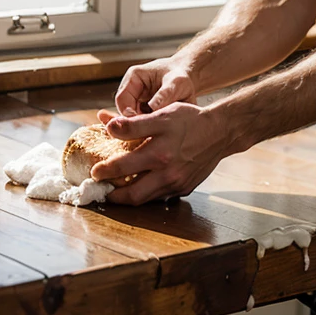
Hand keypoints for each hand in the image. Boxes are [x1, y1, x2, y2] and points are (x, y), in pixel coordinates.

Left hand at [90, 102, 227, 205]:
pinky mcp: (185, 188)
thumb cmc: (190, 120)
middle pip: (133, 195)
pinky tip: (142, 186)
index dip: (104, 171)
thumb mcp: (161, 115)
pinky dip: (148, 194)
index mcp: (158, 155)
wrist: (221, 131)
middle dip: (114, 195)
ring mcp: (177, 184)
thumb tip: (108, 126)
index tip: (94, 172)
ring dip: (130, 197)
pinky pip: (161, 197)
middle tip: (103, 190)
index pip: (121, 168)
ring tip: (119, 191)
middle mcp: (167, 174)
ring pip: (147, 199)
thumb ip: (133, 124)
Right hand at [99, 57, 197, 121]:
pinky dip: (150, 127)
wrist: (189, 77)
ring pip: (133, 119)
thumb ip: (165, 94)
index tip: (143, 123)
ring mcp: (137, 102)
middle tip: (153, 130)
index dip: (128, 114)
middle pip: (125, 112)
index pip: (121, 99)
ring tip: (160, 128)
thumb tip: (153, 108)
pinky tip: (161, 129)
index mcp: (134, 77)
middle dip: (138, 122)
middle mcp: (132, 90)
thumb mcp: (176, 82)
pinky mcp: (145, 112)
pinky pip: (143, 123)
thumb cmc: (182, 75)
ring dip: (145, 125)